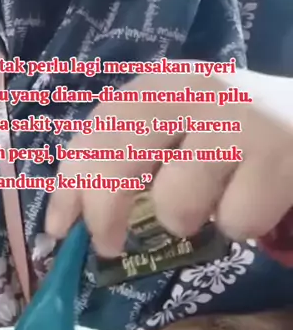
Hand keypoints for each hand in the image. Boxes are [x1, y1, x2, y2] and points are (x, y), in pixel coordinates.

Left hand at [45, 67, 292, 255]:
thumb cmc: (232, 129)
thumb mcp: (177, 123)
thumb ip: (130, 152)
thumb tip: (71, 217)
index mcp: (160, 83)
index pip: (97, 130)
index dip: (70, 183)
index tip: (58, 229)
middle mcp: (193, 92)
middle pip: (120, 160)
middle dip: (104, 213)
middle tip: (109, 245)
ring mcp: (237, 121)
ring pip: (175, 204)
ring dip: (186, 220)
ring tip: (211, 200)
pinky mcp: (277, 156)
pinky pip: (233, 221)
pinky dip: (239, 224)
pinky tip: (252, 197)